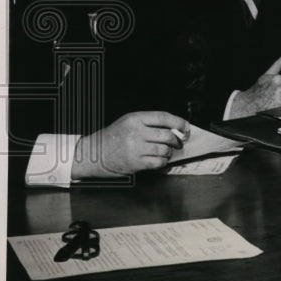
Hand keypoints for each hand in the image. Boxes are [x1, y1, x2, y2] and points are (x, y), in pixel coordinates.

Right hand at [73, 111, 188, 178]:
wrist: (94, 154)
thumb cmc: (114, 137)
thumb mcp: (129, 121)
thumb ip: (149, 122)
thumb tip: (175, 128)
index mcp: (135, 119)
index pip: (163, 117)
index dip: (179, 122)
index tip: (186, 127)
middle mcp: (136, 132)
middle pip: (167, 135)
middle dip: (176, 140)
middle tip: (178, 143)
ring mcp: (135, 148)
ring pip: (164, 150)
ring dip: (169, 152)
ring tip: (166, 152)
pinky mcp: (135, 162)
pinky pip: (158, 162)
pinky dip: (163, 162)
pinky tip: (160, 160)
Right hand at [230, 51, 280, 117]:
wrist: (247, 105)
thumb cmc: (258, 90)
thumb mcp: (267, 75)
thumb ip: (279, 64)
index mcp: (278, 79)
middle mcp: (279, 88)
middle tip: (280, 98)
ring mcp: (280, 100)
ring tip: (279, 103)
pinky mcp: (279, 110)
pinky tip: (279, 109)